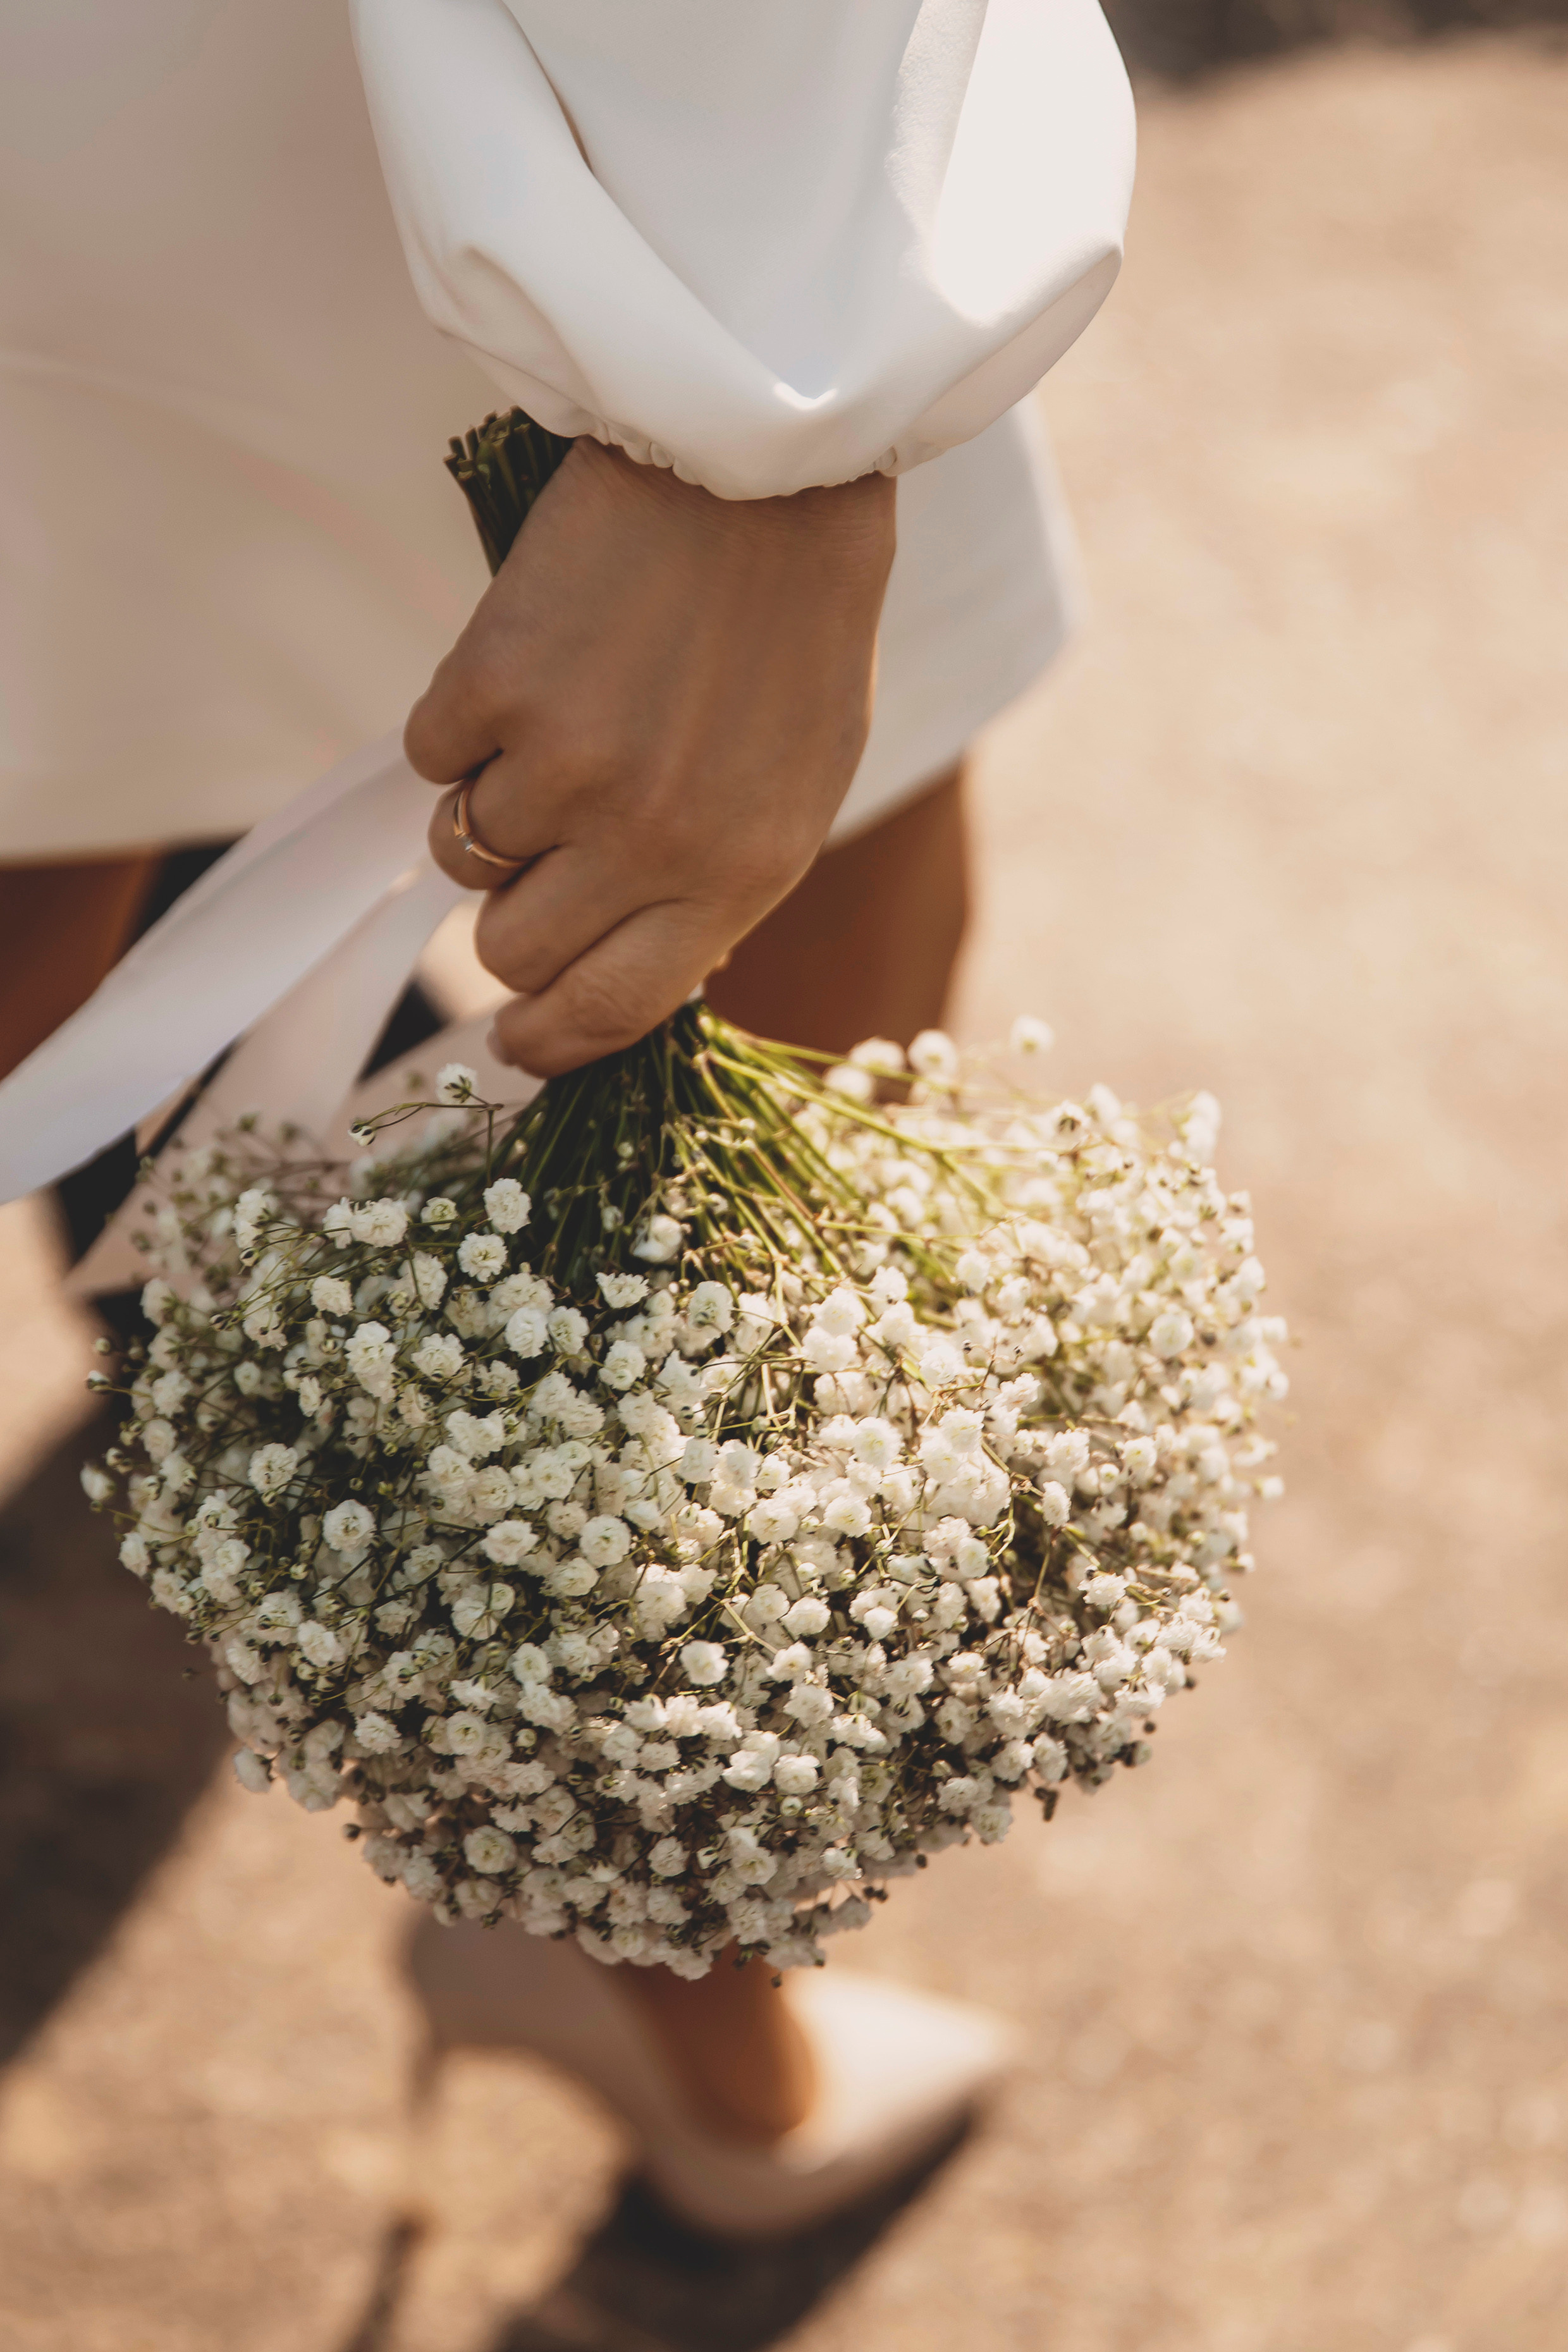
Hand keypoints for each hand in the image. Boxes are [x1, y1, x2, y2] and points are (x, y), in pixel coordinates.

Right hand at [406, 439, 895, 1075]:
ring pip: (461, 856)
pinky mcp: (495, 684)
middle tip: (533, 855)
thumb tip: (624, 969)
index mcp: (736, 877)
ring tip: (556, 723)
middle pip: (510, 953)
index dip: (544, 1043)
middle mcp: (649, 841)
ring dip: (490, 806)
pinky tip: (532, 663)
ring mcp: (566, 765)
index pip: (609, 1013)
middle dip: (508, 918)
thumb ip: (712, 888)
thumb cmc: (790, 630)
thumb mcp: (794, 788)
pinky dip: (463, 724)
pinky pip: (431, 757)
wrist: (765, 468)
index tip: (510, 1042)